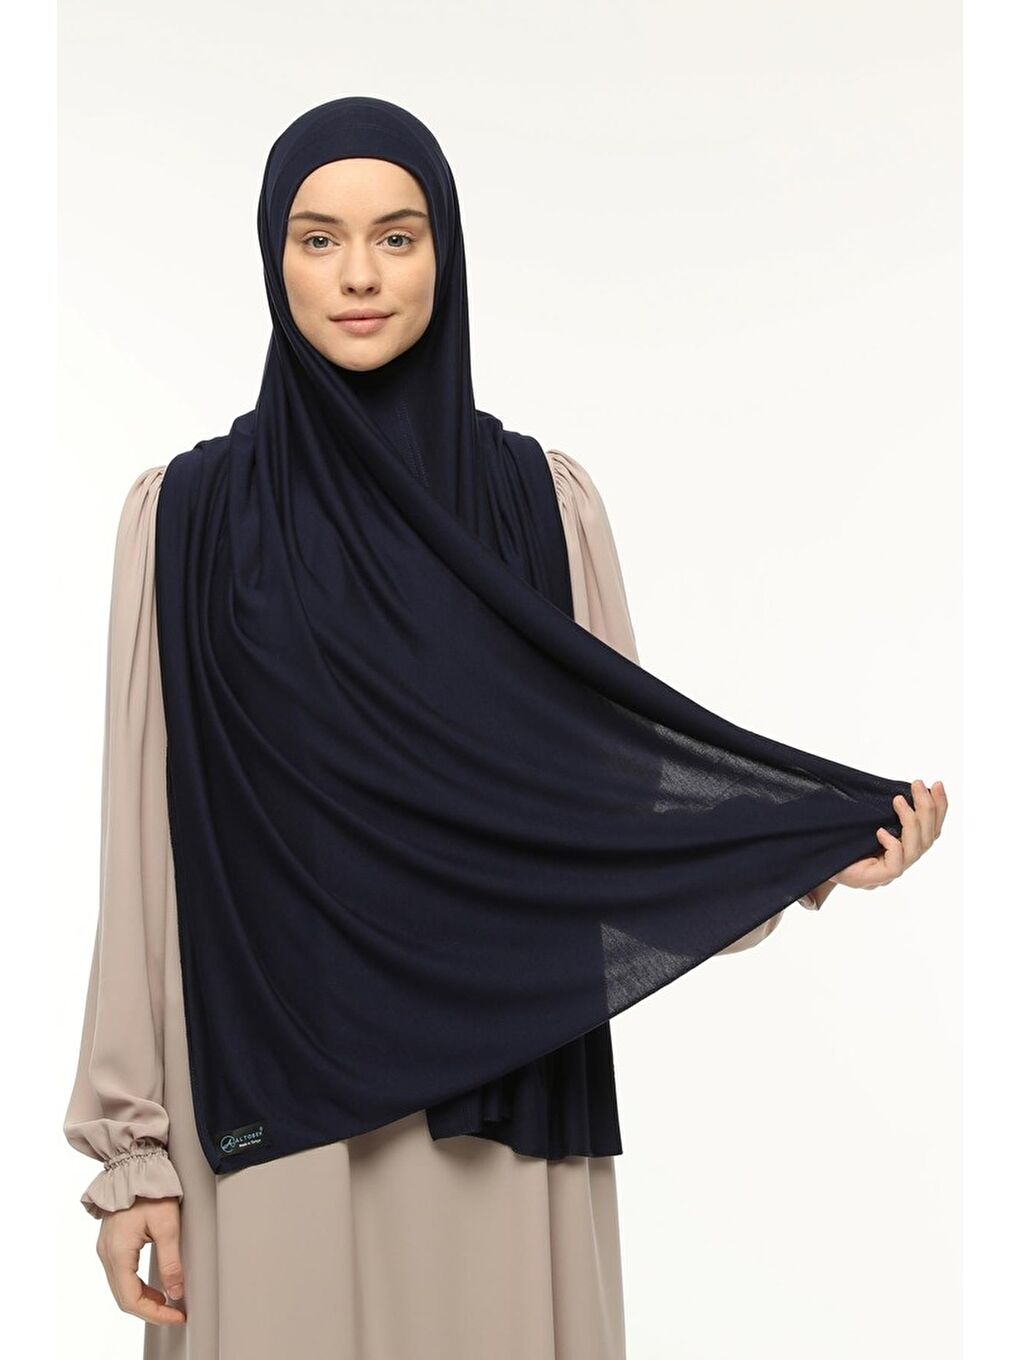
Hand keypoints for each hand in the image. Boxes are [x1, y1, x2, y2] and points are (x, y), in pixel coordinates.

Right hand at [95, 1195, 185, 1324]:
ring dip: (144, 1299)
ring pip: (121, 1287)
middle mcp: (107, 1253)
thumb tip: (176, 1292)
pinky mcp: (111, 1242)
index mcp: (118, 1252)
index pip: (131, 1299)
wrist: (136, 1164)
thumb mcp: (167, 1224)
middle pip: (124, 1297)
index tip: (176, 1315)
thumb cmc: (150, 1189)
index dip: (155, 1313)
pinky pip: (121, 1274)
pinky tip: (154, 1285)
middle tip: (175, 1313)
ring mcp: (106, 1248)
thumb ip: (171, 1261)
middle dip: (151, 1309)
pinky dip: (137, 1285)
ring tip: (169, 1301)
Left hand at [827, 778, 947, 892]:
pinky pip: (896, 867)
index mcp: (902, 847)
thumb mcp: (863, 819)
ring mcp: (887, 873)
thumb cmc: (836, 837)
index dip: (938, 808)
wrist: (812, 859)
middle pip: (928, 838)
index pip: (931, 829)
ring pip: (916, 850)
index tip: (937, 784)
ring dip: (911, 821)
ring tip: (898, 800)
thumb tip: (899, 788)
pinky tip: (881, 831)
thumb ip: (882, 810)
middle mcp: (899, 861)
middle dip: (927, 808)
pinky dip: (893, 846)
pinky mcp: (873, 880)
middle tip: (918, 785)